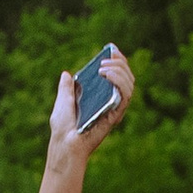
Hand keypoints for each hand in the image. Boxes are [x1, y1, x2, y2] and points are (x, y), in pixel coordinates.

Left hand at [48, 49, 134, 163]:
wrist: (63, 144)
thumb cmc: (62, 128)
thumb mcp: (62, 101)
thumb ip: (66, 88)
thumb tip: (66, 74)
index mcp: (101, 98)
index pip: (117, 76)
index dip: (118, 61)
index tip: (112, 49)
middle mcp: (111, 103)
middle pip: (127, 77)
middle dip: (120, 62)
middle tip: (107, 58)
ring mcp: (114, 109)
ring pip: (130, 84)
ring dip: (120, 70)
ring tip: (104, 67)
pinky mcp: (115, 115)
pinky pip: (126, 96)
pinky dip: (119, 81)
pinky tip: (106, 74)